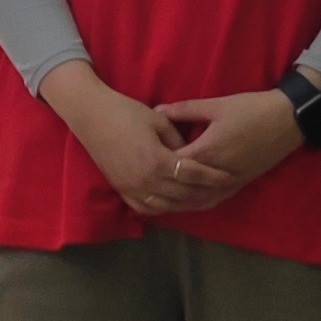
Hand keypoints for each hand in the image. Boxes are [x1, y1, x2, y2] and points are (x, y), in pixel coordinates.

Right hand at [38, 64, 209, 215]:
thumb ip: (178, 139)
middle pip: (182, 194)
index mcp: (157, 161)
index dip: (213, 176)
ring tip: (200, 198)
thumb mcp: (158, 120)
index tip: (229, 176)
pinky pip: (145, 207)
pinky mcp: (121, 189)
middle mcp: (146, 180)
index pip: (193, 174)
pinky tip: (172, 203)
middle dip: (204, 192)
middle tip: (221, 190)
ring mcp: (131, 188)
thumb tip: (190, 154)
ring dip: (185, 204)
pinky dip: (161, 208)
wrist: (91, 115)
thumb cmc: (126, 111)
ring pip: (165, 206)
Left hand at [150, 88, 305, 211]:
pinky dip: (194, 205)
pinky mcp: (237, 186)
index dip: (153, 163)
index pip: (172, 165)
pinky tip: (182, 204)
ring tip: (154, 199)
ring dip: (174, 202)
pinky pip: (211, 202)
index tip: (138, 158)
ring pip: (194, 201)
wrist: (287, 121)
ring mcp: (228, 184)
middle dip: (160, 187)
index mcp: (207, 152)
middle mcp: (215, 174)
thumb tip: (157, 111)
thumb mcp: (216, 105)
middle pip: (180, 189)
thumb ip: (184, 110)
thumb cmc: (251, 109)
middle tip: (139, 184)